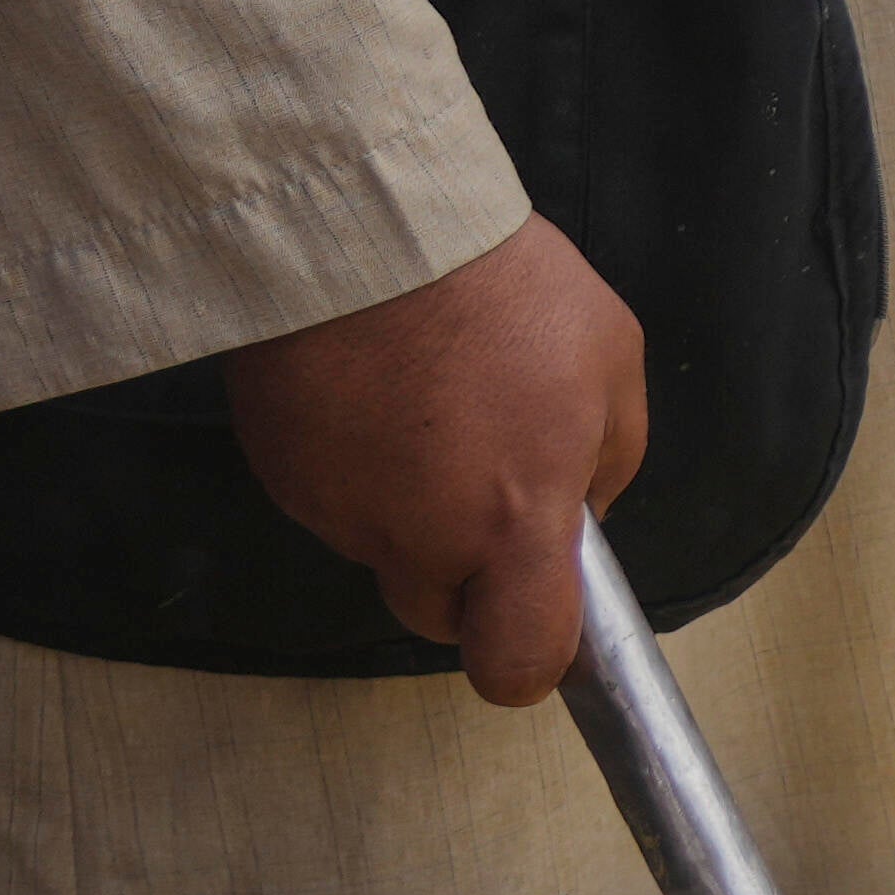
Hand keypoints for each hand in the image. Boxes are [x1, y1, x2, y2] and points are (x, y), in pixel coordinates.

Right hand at [224, 211, 647, 700]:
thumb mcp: (611, 363)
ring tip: (429, 400)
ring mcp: (341, 513)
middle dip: (463, 572)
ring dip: (406, 503)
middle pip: (437, 614)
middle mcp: (421, 538)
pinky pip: (331, 497)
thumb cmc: (499, 288)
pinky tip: (375, 390)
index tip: (535, 625)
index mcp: (514, 522)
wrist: (364, 230)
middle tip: (482, 481)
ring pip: (382, 547)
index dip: (528, 660)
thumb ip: (610, 458)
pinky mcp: (284, 476)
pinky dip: (354, 462)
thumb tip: (585, 514)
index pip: (518, 663)